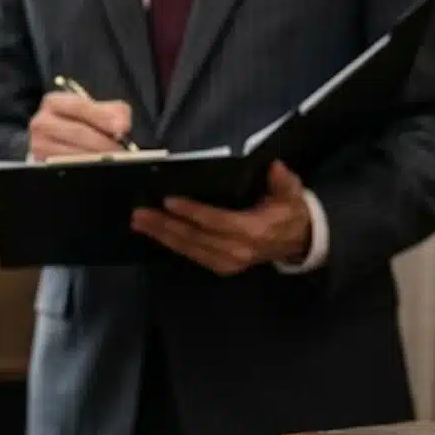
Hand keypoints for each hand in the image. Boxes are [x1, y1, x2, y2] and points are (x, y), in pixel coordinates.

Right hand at [28, 90, 132, 158]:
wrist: (57, 139)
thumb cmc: (80, 122)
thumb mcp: (98, 109)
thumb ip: (114, 112)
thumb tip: (122, 127)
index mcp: (54, 102)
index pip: (79, 106)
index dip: (102, 117)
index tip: (122, 129)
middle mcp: (41, 121)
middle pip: (77, 131)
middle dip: (103, 142)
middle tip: (122, 151)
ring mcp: (39, 144)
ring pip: (73, 153)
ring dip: (97, 158)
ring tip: (114, 160)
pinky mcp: (42, 163)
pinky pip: (68, 167)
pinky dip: (87, 168)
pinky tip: (98, 167)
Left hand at [131, 161, 312, 275]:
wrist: (296, 241)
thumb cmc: (289, 211)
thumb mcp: (291, 192)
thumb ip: (283, 180)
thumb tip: (274, 167)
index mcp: (253, 230)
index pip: (216, 221)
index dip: (191, 212)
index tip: (168, 200)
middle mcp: (237, 251)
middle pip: (194, 237)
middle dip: (164, 225)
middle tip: (139, 213)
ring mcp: (227, 263)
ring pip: (188, 249)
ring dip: (161, 235)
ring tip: (139, 222)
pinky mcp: (220, 267)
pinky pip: (191, 255)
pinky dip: (171, 244)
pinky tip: (154, 233)